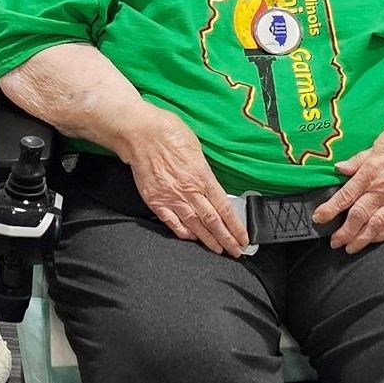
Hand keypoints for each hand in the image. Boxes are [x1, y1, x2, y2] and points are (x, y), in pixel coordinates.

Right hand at [120, 106, 247, 255]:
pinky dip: (183, 233)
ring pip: (194, 226)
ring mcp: (171, 198)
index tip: (243, 238)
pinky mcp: (156, 201)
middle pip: (212, 221)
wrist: (140, 133)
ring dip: (208, 240)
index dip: (235, 226)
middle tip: (236, 251)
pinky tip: (191, 238)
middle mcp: (189, 191)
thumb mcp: (195, 146)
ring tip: (218, 250)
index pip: (223, 208)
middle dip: (226, 239)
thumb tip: (210, 181)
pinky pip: (172, 222)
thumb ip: (203, 168)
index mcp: (202, 176)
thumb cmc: (168, 132)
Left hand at [311, 113, 383, 252]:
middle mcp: (383, 188)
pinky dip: (382, 235)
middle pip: (359, 216)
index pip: (346, 196)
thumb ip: (356, 161)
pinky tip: (373, 240)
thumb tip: (339, 168)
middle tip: (335, 241)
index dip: (330, 209)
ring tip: (350, 247)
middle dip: (344, 232)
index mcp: (370, 172)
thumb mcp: (374, 145)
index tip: (319, 218)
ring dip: (361, 239)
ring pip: (376, 226)